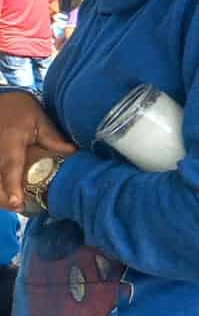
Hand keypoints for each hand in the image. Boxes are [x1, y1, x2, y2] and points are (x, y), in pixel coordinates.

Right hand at [0, 92, 74, 210]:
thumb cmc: (19, 108)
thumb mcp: (39, 118)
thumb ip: (53, 138)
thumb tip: (73, 154)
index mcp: (9, 141)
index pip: (10, 167)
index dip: (12, 186)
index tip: (17, 202)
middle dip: (5, 197)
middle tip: (20, 207)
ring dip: (1, 194)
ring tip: (15, 204)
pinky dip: (0, 186)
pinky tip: (7, 196)